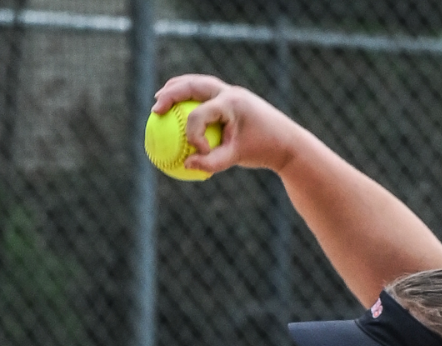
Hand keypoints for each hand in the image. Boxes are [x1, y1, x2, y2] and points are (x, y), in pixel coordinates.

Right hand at [152, 75, 308, 178]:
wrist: (286, 139)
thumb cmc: (262, 149)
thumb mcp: (236, 158)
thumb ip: (211, 163)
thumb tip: (186, 165)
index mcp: (231, 104)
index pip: (199, 115)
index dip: (193, 136)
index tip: (201, 153)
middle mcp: (229, 92)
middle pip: (193, 85)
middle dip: (171, 93)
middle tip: (155, 107)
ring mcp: (230, 91)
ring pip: (197, 83)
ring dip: (177, 88)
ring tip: (160, 100)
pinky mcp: (230, 96)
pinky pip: (204, 93)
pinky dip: (189, 98)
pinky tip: (177, 111)